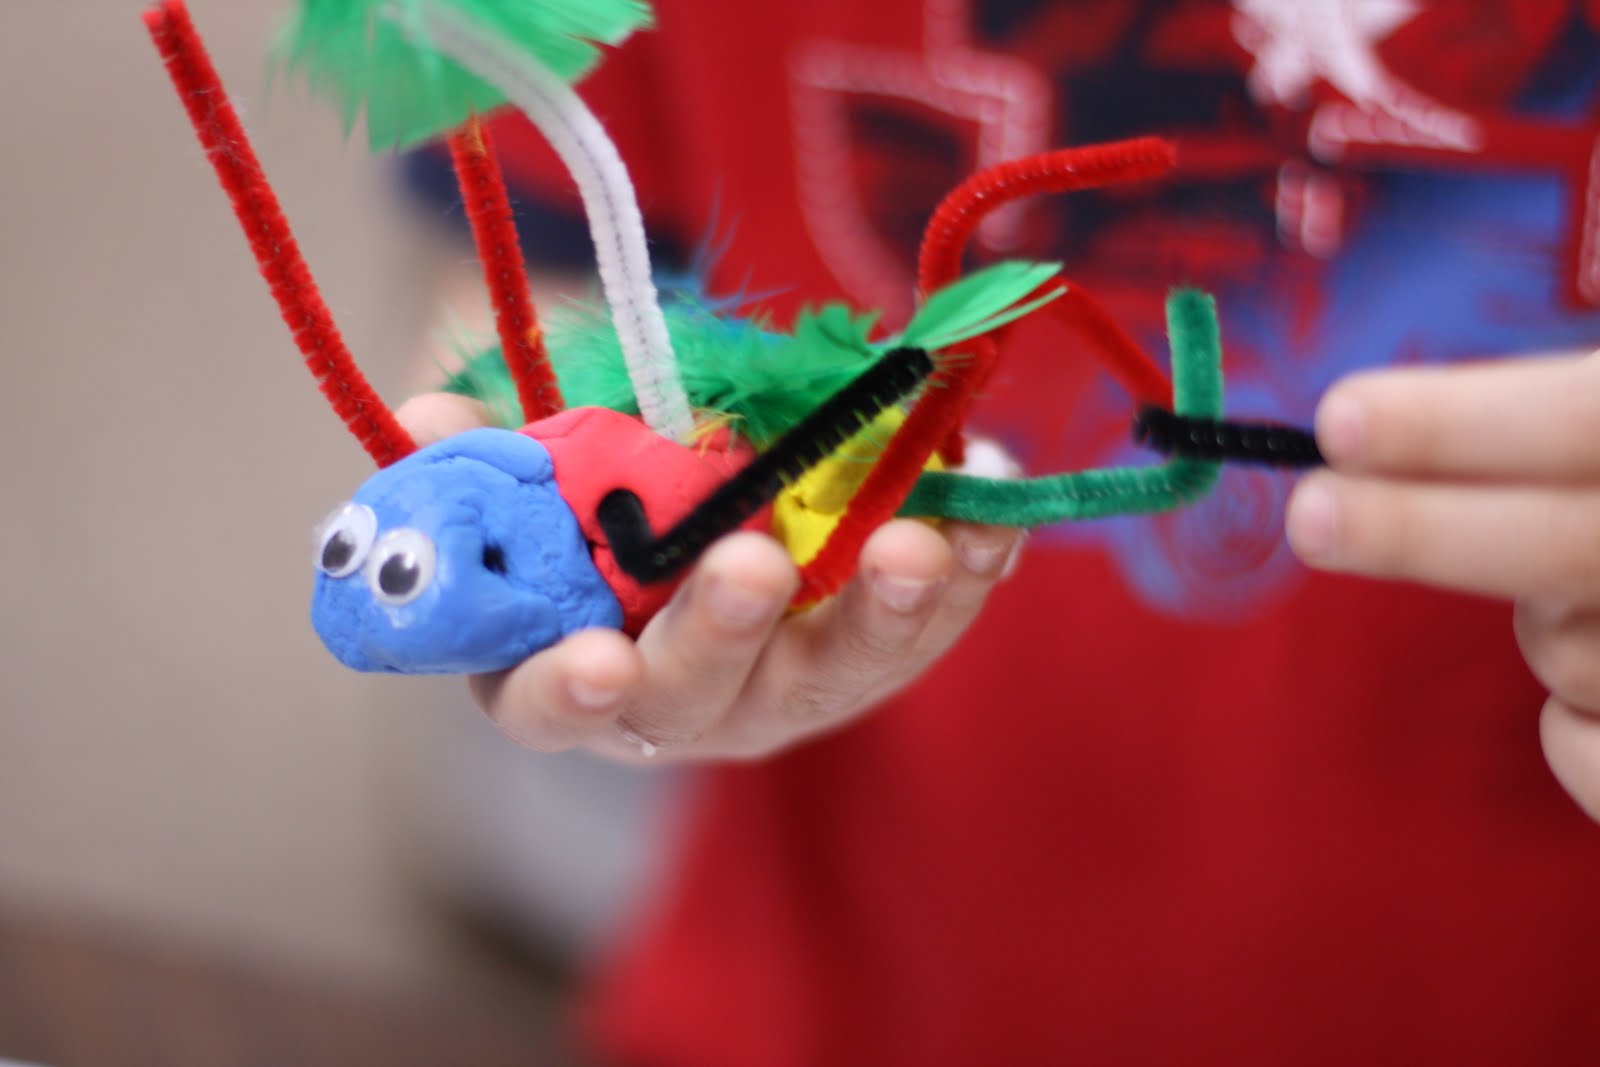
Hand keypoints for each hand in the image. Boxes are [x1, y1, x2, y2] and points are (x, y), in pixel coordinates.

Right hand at [397, 394, 1022, 761]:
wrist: (699, 543)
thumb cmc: (596, 524)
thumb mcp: (530, 486)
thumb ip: (486, 457)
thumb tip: (427, 416)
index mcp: (573, 672)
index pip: (550, 708)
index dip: (564, 691)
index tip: (591, 660)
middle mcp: (685, 704)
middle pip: (704, 697)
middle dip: (725, 632)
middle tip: (752, 564)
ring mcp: (787, 690)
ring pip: (836, 674)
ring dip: (878, 613)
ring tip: (911, 543)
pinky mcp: (873, 657)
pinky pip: (928, 626)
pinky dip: (965, 569)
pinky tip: (990, 503)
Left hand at [1285, 353, 1599, 819]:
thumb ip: (1575, 399)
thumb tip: (1388, 411)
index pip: (1588, 421)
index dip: (1464, 425)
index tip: (1341, 420)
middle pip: (1568, 549)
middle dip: (1427, 531)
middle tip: (1314, 515)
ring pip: (1570, 650)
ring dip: (1546, 618)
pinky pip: (1592, 757)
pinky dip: (1568, 732)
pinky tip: (1585, 688)